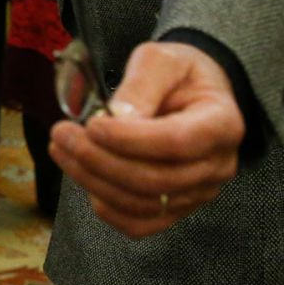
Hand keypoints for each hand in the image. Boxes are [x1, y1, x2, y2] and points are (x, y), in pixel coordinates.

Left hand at [48, 41, 244, 238]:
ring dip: (94, 181)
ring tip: (62, 151)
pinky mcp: (177, 208)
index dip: (130, 139)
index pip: (177, 142)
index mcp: (222, 123)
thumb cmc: (178, 75)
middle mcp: (217, 165)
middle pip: (156, 179)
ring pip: (143, 204)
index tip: (92, 125)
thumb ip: (141, 84)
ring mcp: (199, 192)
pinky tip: (85, 179)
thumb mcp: (161, 60)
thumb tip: (118, 116)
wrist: (193, 95)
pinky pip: (141, 224)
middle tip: (61, 134)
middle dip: (100, 160)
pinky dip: (108, 208)